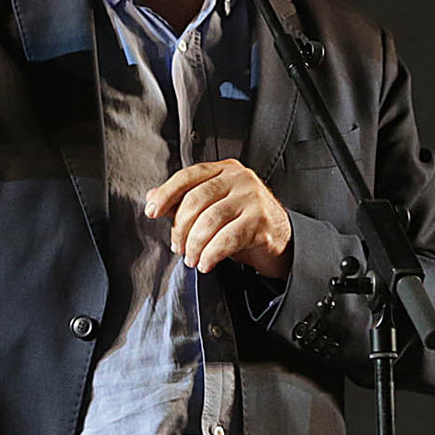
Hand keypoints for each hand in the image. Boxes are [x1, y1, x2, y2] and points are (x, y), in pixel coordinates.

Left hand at [146, 160, 293, 277]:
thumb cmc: (244, 222)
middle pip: (196, 199)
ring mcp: (252, 198)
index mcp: (225, 170)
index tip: (152, 211)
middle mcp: (240, 179)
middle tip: (178, 247)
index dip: (167, 193)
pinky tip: (206, 264)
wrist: (282, 239)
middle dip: (181, 228)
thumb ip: (184, 200)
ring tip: (192, 259)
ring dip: (195, 245)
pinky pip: (227, 239)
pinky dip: (211, 254)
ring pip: (209, 220)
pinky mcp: (261, 221)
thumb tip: (152, 196)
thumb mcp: (213, 207)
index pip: (189, 176)